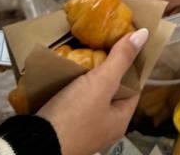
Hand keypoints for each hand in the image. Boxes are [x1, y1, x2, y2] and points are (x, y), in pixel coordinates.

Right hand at [40, 29, 148, 154]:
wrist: (35, 143)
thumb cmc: (74, 117)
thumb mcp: (102, 83)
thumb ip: (121, 59)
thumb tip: (144, 35)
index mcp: (119, 121)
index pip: (133, 88)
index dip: (130, 66)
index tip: (123, 45)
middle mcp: (103, 127)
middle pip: (109, 91)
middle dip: (104, 69)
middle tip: (98, 46)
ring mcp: (81, 128)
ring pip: (88, 95)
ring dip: (83, 77)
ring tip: (79, 56)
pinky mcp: (61, 125)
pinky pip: (70, 101)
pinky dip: (67, 87)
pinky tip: (62, 74)